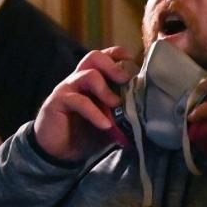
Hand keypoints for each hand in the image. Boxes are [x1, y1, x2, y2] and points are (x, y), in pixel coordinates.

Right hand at [33, 47, 136, 161]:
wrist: (59, 152)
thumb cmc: (86, 132)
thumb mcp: (109, 120)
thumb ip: (124, 111)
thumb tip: (149, 112)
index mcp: (92, 79)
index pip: (104, 56)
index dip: (118, 54)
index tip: (134, 62)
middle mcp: (79, 79)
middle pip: (94, 57)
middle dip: (112, 65)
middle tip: (125, 80)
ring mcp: (67, 89)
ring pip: (87, 75)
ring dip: (105, 89)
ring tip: (116, 104)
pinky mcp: (57, 102)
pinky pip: (77, 101)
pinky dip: (94, 112)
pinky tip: (105, 124)